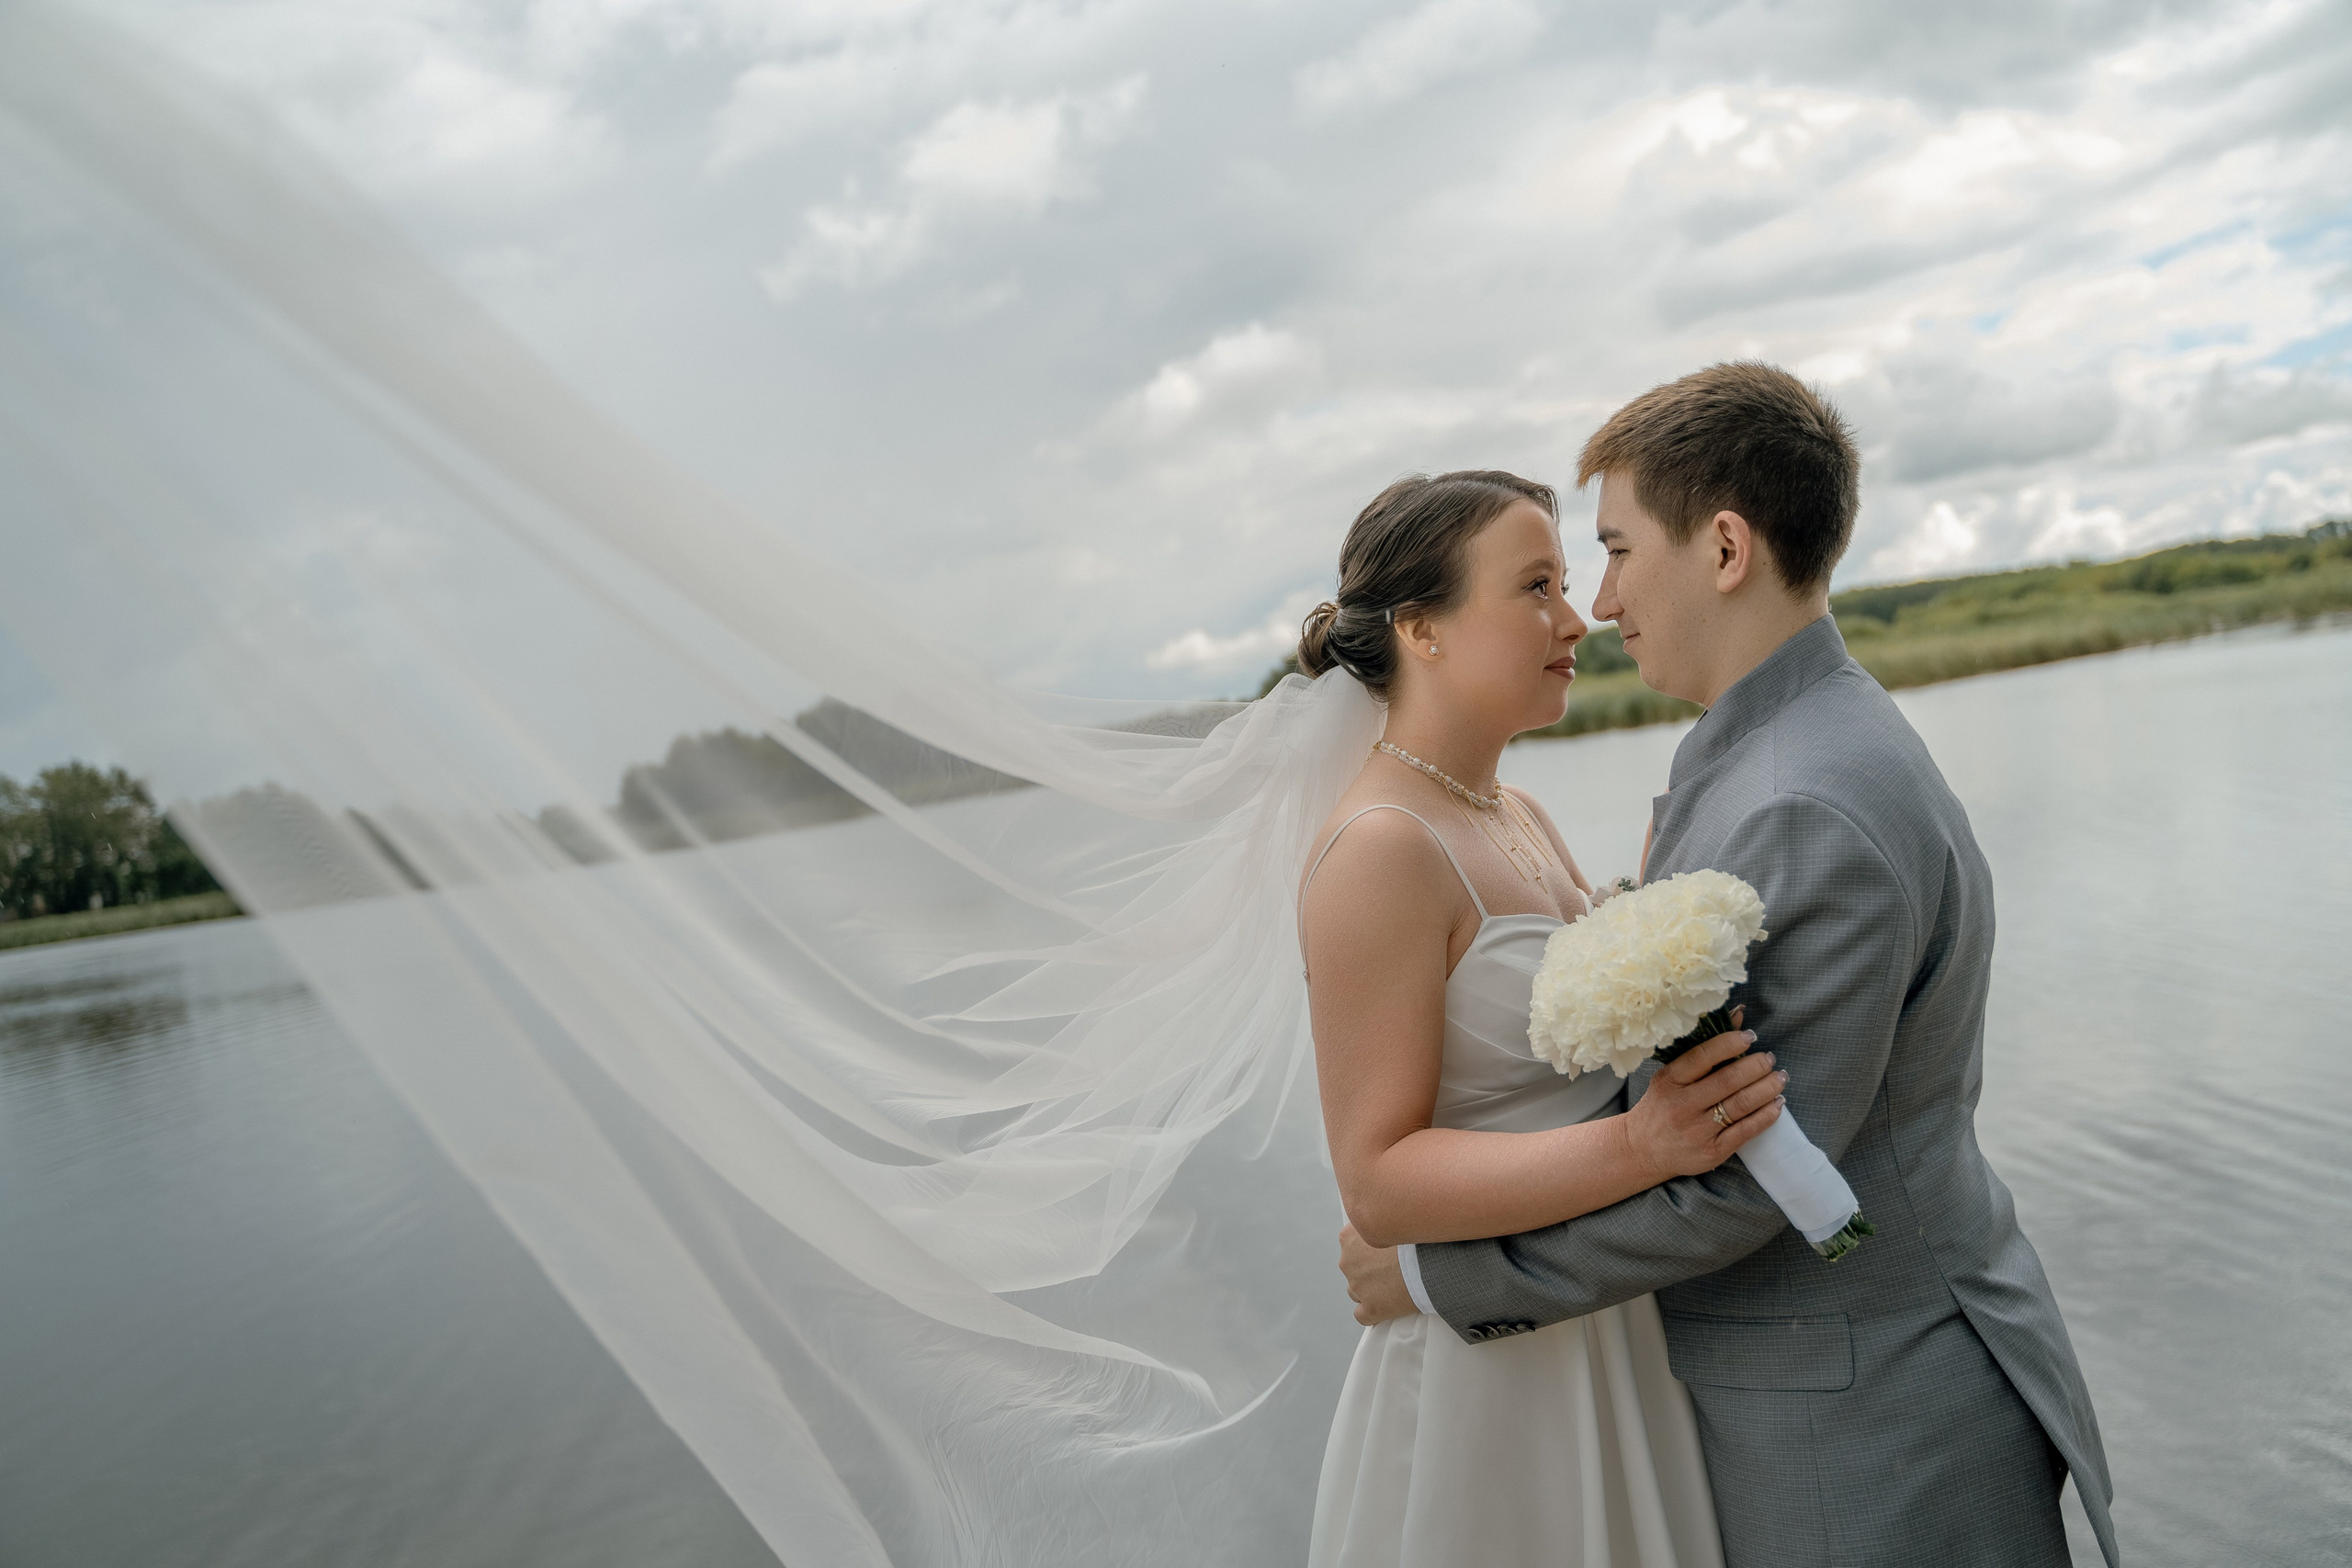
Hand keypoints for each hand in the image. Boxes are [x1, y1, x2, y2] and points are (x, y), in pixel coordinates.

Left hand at [1338, 1223, 1419, 1325]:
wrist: (1432, 1263)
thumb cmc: (1418, 1239)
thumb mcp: (1394, 1220)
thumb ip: (1381, 1224)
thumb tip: (1387, 1225)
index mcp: (1350, 1237)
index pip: (1350, 1242)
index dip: (1369, 1247)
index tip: (1384, 1249)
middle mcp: (1348, 1262)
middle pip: (1353, 1267)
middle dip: (1369, 1269)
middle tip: (1393, 1266)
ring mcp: (1357, 1287)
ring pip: (1356, 1290)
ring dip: (1370, 1289)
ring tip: (1394, 1285)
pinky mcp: (1371, 1308)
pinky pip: (1363, 1315)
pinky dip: (1372, 1312)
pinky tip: (1387, 1306)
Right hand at [1620, 1007, 1785, 1181]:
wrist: (1643, 1150)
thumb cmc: (1660, 1107)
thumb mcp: (1671, 1077)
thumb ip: (1704, 1050)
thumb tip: (1739, 1017)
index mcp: (1669, 1081)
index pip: (1702, 1057)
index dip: (1730, 1043)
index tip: (1750, 1037)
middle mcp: (1682, 1105)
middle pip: (1728, 1081)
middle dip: (1756, 1066)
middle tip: (1769, 1059)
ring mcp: (1698, 1130)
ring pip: (1741, 1105)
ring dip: (1767, 1088)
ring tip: (1780, 1078)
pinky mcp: (1713, 1151)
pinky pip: (1746, 1131)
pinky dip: (1766, 1115)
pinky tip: (1777, 1104)